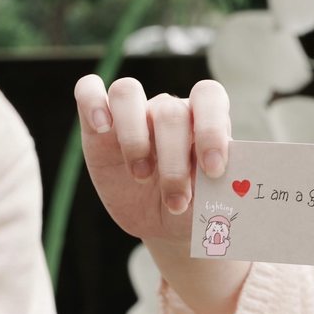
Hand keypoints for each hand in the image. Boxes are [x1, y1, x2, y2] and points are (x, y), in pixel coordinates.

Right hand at [74, 75, 230, 244]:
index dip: (211, 129)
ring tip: (141, 176)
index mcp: (203, 118)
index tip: (213, 169)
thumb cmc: (197, 204)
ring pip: (126, 92)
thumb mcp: (211, 199)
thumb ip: (219, 181)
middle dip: (175, 163)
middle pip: (170, 112)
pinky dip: (91, 102)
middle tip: (178, 201)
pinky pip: (89, 90)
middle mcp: (169, 109)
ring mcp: (134, 114)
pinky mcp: (97, 127)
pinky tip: (101, 128)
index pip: (209, 97)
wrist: (167, 222)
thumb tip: (224, 177)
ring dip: (134, 137)